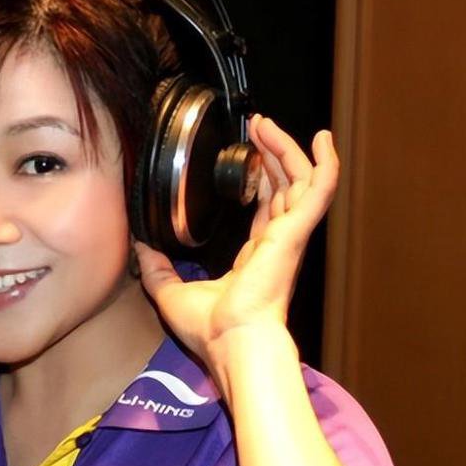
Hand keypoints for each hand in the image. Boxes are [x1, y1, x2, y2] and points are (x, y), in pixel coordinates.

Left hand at [135, 115, 337, 378]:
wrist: (232, 341)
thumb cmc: (211, 329)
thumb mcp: (171, 292)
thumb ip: (156, 268)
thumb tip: (140, 246)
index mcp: (257, 256)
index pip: (267, 209)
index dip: (261, 180)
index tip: (249, 155)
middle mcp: (279, 243)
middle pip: (284, 187)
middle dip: (272, 154)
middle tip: (256, 128)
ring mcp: (290, 236)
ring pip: (299, 181)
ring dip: (286, 148)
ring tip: (267, 124)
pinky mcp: (295, 232)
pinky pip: (318, 190)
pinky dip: (326, 163)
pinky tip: (323, 139)